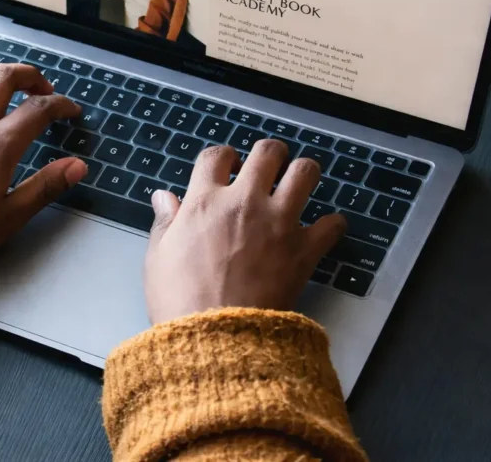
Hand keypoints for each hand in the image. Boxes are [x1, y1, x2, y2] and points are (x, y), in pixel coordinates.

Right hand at [144, 140, 346, 323]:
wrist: (217, 337)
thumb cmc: (180, 301)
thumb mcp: (157, 258)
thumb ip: (165, 222)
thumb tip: (164, 197)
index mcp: (205, 202)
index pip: (216, 156)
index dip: (222, 157)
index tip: (225, 165)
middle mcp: (244, 203)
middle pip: (267, 153)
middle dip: (268, 154)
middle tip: (267, 166)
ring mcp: (278, 223)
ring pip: (305, 173)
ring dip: (303, 173)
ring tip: (298, 182)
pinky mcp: (304, 250)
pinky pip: (332, 224)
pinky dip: (331, 225)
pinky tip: (323, 229)